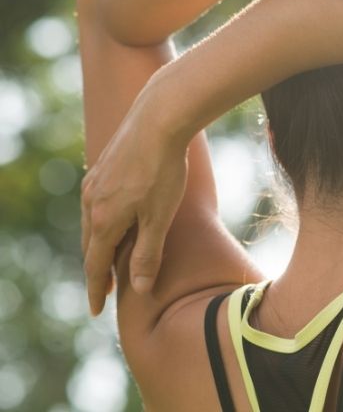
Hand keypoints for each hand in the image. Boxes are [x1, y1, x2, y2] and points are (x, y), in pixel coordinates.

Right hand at [80, 87, 187, 314]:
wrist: (159, 119)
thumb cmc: (164, 170)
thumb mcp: (160, 218)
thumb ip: (148, 253)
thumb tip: (139, 288)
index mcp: (103, 221)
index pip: (96, 266)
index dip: (98, 290)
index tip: (97, 310)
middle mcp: (91, 203)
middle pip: (91, 246)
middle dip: (98, 270)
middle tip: (106, 289)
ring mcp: (94, 183)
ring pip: (92, 223)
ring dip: (100, 244)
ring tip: (111, 258)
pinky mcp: (102, 167)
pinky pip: (97, 204)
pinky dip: (103, 221)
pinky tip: (114, 218)